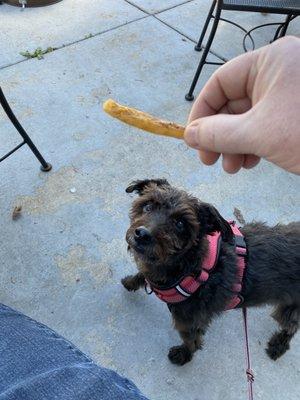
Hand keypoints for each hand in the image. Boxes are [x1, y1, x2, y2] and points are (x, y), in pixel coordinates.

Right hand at [184, 36, 299, 173]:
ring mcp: (289, 92)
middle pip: (233, 102)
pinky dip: (252, 144)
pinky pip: (264, 125)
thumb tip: (188, 135)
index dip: (202, 112)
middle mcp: (279, 72)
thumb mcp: (258, 134)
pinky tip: (249, 162)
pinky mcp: (295, 112)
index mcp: (270, 61)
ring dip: (234, 144)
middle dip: (219, 135)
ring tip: (232, 167)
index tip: (192, 139)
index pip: (221, 82)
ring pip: (247, 117)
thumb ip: (217, 134)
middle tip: (209, 161)